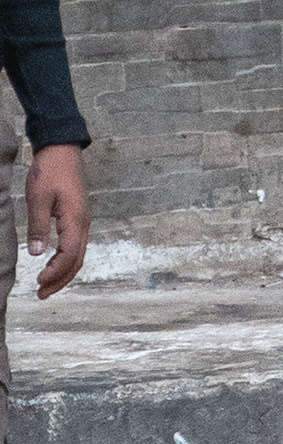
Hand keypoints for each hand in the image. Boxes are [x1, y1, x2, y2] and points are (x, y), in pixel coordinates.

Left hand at [23, 144, 86, 297]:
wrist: (62, 149)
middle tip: (41, 295)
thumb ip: (39, 227)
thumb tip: (38, 254)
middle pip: (77, 259)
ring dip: (64, 272)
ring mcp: (84, 219)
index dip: (54, 272)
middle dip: (60, 280)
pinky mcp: (79, 216)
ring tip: (46, 285)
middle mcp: (84, 222)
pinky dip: (66, 260)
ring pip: (78, 254)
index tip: (37, 282)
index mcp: (76, 218)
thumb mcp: (38, 199)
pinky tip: (53, 263)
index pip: (69, 255)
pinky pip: (77, 244)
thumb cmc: (50, 171)